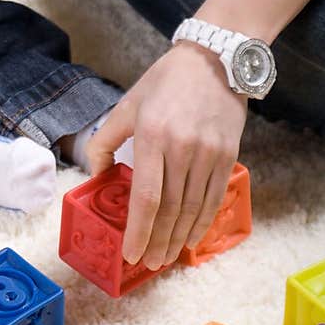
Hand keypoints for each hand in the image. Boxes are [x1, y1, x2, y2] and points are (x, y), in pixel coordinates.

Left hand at [87, 43, 247, 269]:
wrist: (215, 60)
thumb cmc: (166, 81)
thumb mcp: (128, 104)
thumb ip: (106, 139)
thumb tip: (96, 174)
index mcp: (151, 134)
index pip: (146, 197)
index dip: (138, 230)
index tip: (130, 253)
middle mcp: (182, 147)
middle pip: (169, 209)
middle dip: (157, 241)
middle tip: (148, 263)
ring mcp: (208, 153)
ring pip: (192, 209)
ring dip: (178, 238)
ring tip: (166, 257)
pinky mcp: (228, 155)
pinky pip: (213, 198)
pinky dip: (202, 222)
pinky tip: (191, 237)